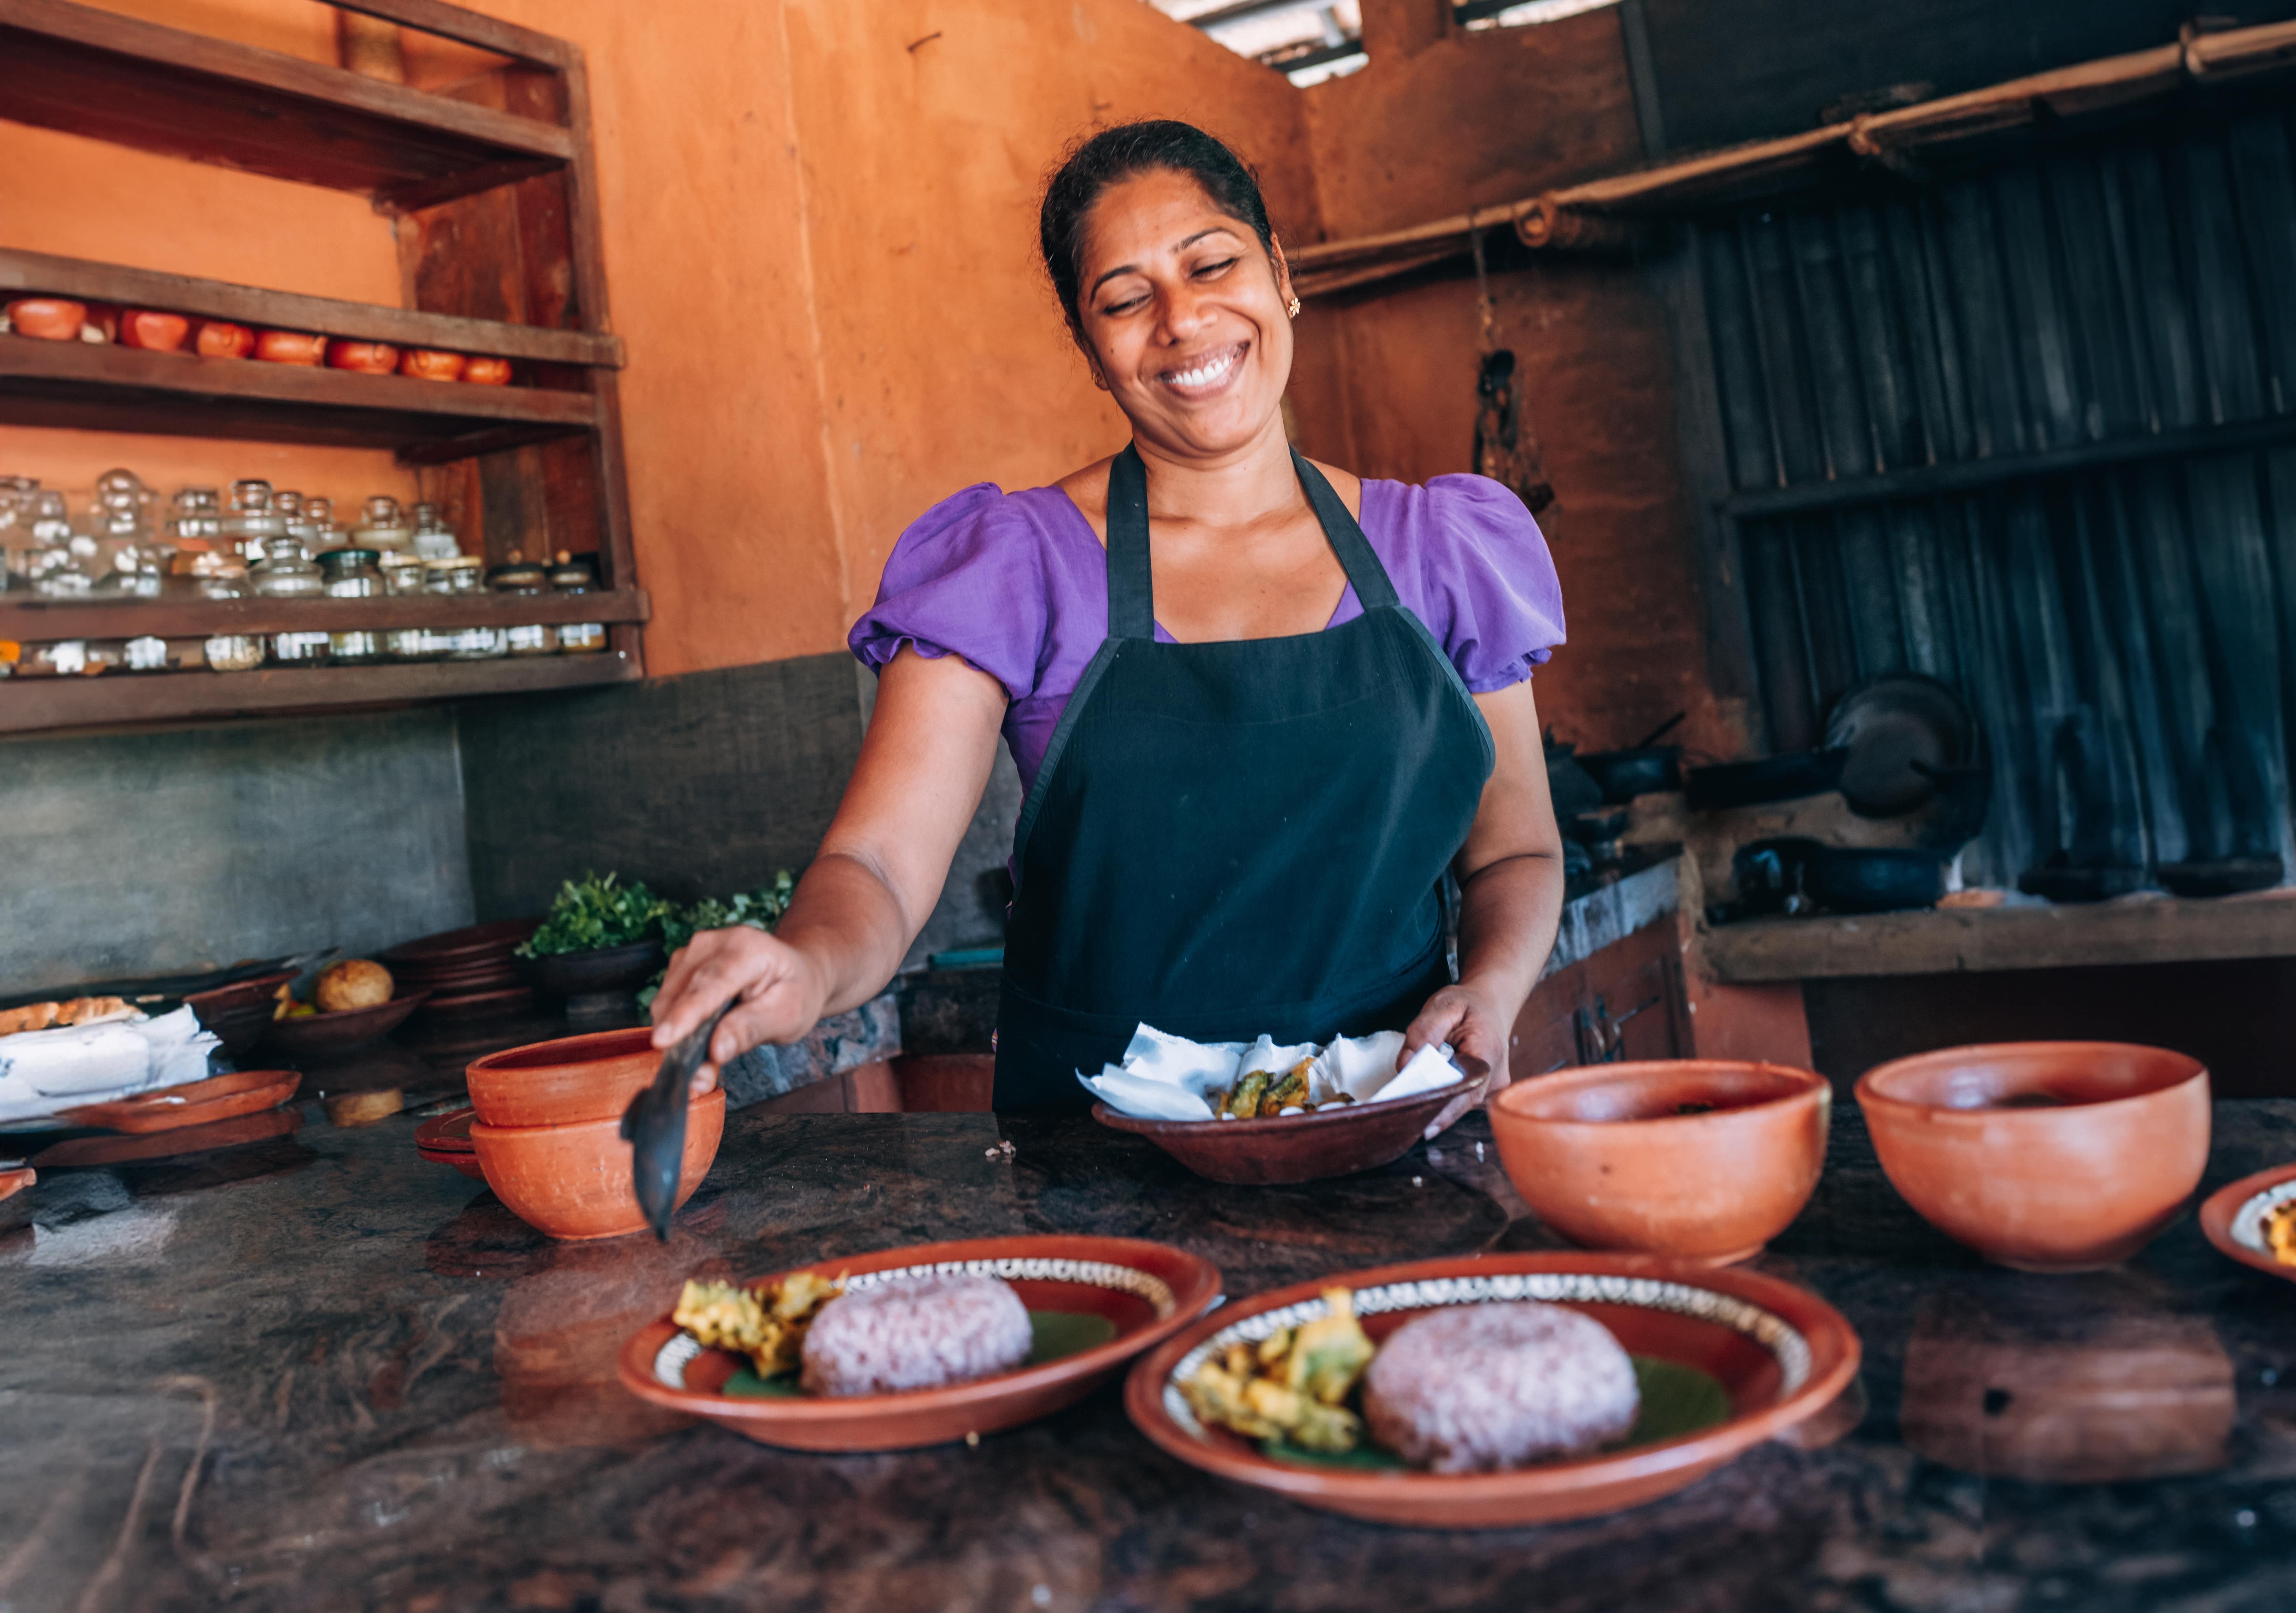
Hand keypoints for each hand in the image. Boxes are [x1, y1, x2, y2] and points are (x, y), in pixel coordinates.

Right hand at [649, 926, 828, 1094]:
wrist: (797, 973)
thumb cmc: (795, 992)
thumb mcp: (788, 1015)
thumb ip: (751, 1029)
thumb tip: (716, 1050)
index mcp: (747, 948)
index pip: (709, 983)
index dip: (685, 1015)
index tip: (664, 1041)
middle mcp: (714, 943)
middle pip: (683, 994)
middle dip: (681, 1040)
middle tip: (696, 1080)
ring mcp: (693, 952)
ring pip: (668, 1001)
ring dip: (677, 1038)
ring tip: (704, 1068)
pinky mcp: (681, 966)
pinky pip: (667, 1002)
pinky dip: (676, 1028)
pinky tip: (697, 1045)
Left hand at [1402, 982, 1512, 1138]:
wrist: (1490, 1005)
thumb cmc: (1467, 1005)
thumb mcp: (1444, 1005)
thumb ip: (1423, 1031)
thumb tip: (1405, 1065)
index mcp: (1488, 1052)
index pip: (1467, 1089)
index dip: (1446, 1111)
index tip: (1425, 1127)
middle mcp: (1496, 1076)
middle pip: (1462, 1102)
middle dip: (1433, 1109)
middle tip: (1403, 1116)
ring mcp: (1493, 1087)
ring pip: (1461, 1104)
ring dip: (1437, 1103)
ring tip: (1410, 1103)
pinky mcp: (1485, 1092)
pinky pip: (1461, 1100)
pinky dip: (1443, 1098)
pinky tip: (1426, 1094)